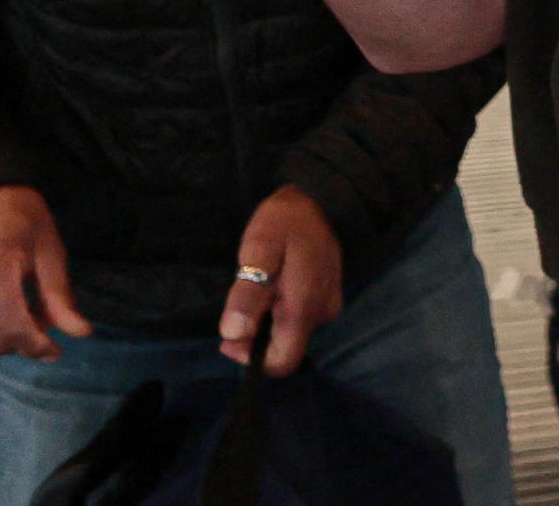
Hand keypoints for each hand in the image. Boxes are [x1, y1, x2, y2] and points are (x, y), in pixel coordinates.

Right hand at [0, 186, 92, 361]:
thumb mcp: (50, 251)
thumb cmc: (22, 220)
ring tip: (21, 312)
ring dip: (4, 339)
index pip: (12, 325)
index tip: (56, 350)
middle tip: (41, 324)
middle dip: (22, 344)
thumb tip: (81, 333)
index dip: (37, 345)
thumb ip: (60, 296)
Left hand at [220, 186, 342, 375]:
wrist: (320, 196)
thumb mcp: (259, 249)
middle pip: (284, 348)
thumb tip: (234, 334)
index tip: (229, 336)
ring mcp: (327, 305)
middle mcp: (321, 314)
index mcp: (303, 308)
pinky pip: (299, 316)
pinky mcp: (328, 295)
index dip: (252, 359)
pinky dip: (280, 308)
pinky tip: (273, 281)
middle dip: (256, 335)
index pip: (282, 362)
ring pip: (291, 331)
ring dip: (267, 319)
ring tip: (257, 282)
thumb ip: (247, 293)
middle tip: (239, 298)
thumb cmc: (286, 221)